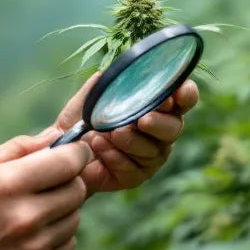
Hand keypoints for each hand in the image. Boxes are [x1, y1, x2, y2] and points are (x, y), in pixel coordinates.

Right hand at [0, 132, 90, 249]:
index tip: (76, 152)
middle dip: (69, 180)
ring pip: (75, 217)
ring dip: (63, 209)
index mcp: (9, 184)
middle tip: (52, 181)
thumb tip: (57, 135)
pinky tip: (35, 231)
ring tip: (38, 208)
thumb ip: (21, 147)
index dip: (77, 153)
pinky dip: (58, 234)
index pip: (68, 162)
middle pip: (77, 189)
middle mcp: (25, 216)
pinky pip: (69, 243)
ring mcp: (34, 247)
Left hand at [50, 72, 198, 194]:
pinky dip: (115, 156)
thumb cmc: (82, 120)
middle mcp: (160, 132)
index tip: (177, 93)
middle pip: (174, 128)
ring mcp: (151, 156)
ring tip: (106, 133)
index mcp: (157, 107)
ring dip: (130, 141)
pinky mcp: (136, 176)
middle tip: (142, 120)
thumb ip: (102, 86)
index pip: (183, 99)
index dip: (186, 95)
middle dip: (159, 123)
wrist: (64, 150)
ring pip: (153, 150)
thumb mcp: (89, 99)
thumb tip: (107, 74)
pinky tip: (99, 147)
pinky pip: (133, 169)